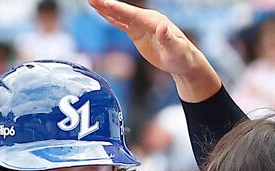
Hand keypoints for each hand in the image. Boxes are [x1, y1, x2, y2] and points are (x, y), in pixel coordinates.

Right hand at [88, 0, 219, 101]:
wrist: (182, 61)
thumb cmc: (181, 56)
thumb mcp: (176, 50)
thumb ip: (168, 39)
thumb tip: (162, 26)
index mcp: (155, 22)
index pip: (134, 15)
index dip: (120, 10)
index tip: (107, 4)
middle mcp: (147, 20)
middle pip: (124, 11)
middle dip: (108, 5)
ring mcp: (141, 25)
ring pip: (120, 15)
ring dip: (105, 9)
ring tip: (91, 1)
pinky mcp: (137, 33)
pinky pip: (121, 23)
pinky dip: (110, 17)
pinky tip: (101, 12)